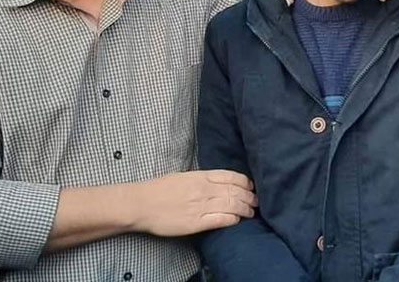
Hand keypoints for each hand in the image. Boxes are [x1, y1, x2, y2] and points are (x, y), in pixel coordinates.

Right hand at [134, 170, 257, 235]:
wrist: (141, 203)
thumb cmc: (159, 189)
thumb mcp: (183, 176)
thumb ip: (201, 178)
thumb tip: (217, 181)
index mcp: (200, 176)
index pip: (231, 176)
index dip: (245, 182)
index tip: (251, 186)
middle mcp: (203, 189)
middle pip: (235, 191)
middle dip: (249, 196)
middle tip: (256, 201)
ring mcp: (200, 206)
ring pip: (231, 205)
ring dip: (245, 209)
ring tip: (251, 212)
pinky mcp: (195, 222)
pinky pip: (220, 220)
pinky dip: (232, 219)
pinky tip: (237, 219)